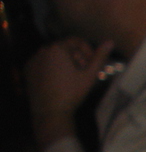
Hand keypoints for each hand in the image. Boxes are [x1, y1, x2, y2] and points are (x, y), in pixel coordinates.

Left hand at [24, 37, 114, 151]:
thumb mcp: (89, 75)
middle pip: (65, 48)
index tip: (92, 64)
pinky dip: (52, 68)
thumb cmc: (72, 92)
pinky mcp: (28, 69)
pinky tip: (58, 82)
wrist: (50, 111)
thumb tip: (110, 42)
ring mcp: (34, 59)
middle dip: (77, 58)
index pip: (77, 41)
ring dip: (65, 63)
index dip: (88, 51)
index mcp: (58, 48)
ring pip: (54, 55)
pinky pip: (43, 63)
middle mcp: (44, 50)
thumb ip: (99, 57)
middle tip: (84, 73)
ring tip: (71, 79)